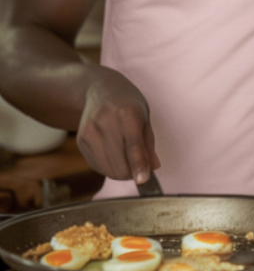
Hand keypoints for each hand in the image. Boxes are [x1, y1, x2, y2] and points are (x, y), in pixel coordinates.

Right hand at [76, 69, 160, 185]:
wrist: (101, 90)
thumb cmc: (128, 104)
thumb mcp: (145, 117)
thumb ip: (149, 144)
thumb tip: (154, 167)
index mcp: (128, 114)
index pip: (133, 145)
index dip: (139, 165)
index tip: (143, 180)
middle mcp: (106, 123)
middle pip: (120, 164)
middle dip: (133, 172)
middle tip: (140, 165)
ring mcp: (90, 132)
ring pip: (108, 169)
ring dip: (121, 172)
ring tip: (126, 156)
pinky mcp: (81, 141)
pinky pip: (97, 166)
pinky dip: (109, 167)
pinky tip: (113, 152)